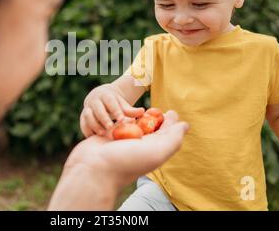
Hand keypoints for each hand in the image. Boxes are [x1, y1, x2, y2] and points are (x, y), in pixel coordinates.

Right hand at [71, 111, 187, 187]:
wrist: (93, 168)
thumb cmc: (126, 162)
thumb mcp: (157, 151)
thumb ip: (173, 138)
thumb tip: (185, 125)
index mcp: (153, 148)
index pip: (166, 132)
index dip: (170, 121)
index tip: (169, 111)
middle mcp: (139, 144)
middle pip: (150, 125)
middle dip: (153, 116)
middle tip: (154, 109)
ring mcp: (122, 139)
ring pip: (133, 122)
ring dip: (135, 115)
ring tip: (137, 112)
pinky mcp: (107, 133)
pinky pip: (116, 121)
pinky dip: (118, 117)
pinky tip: (120, 114)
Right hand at [80, 84, 144, 136]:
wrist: (100, 97)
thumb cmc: (115, 103)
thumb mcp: (123, 104)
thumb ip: (131, 110)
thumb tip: (142, 111)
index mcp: (106, 95)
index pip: (110, 102)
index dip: (116, 111)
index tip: (122, 120)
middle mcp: (95, 100)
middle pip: (98, 109)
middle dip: (104, 118)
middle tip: (110, 127)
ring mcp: (87, 108)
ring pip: (88, 116)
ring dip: (94, 125)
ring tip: (102, 133)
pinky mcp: (82, 117)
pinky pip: (83, 124)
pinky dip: (87, 131)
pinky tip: (94, 137)